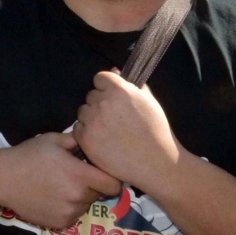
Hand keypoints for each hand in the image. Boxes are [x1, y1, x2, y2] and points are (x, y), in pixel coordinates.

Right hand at [0, 131, 121, 229]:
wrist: (2, 179)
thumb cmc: (28, 156)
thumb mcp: (52, 140)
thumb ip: (77, 140)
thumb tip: (93, 141)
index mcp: (80, 175)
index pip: (114, 185)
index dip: (111, 179)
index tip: (102, 174)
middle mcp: (78, 197)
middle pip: (99, 195)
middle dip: (91, 186)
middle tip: (72, 177)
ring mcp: (69, 213)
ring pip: (85, 206)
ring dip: (78, 198)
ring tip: (58, 187)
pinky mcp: (60, 224)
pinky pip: (73, 216)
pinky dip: (67, 208)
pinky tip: (51, 198)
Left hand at [74, 70, 178, 193]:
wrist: (157, 164)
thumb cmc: (156, 131)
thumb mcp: (149, 102)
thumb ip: (131, 84)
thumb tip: (114, 70)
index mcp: (120, 90)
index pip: (100, 78)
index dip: (106, 87)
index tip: (113, 98)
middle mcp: (103, 103)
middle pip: (91, 95)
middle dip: (101, 104)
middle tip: (116, 119)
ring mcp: (93, 121)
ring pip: (83, 111)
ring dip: (92, 118)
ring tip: (111, 131)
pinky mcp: (85, 138)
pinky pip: (78, 128)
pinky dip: (87, 133)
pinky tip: (104, 141)